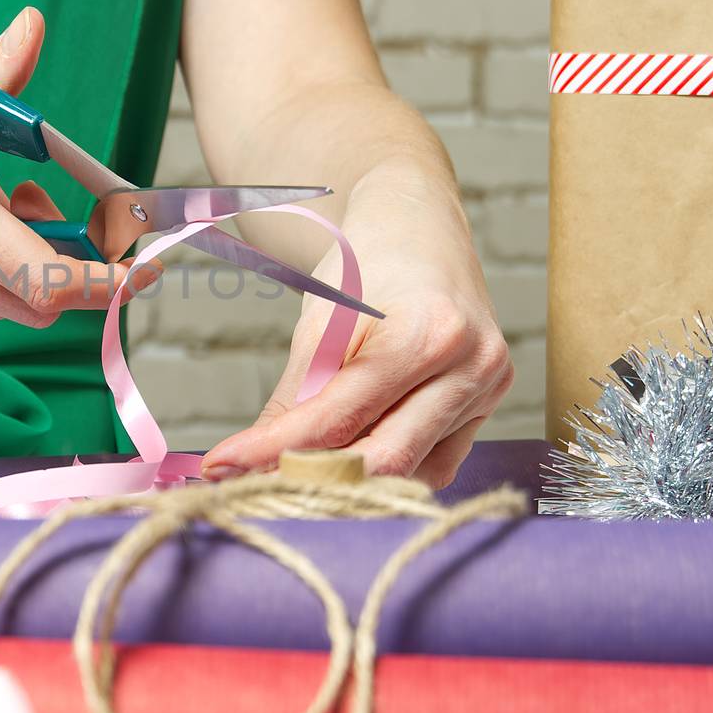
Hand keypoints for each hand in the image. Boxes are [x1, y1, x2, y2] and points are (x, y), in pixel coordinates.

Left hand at [200, 170, 513, 487]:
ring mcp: (488, 388)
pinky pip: (435, 464)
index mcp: (427, 334)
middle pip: (384, 459)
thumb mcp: (320, 322)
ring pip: (411, 471)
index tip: (223, 466)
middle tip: (254, 484)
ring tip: (294, 470)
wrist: (417, 227)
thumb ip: (296, 398)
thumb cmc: (367, 264)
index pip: (340, 417)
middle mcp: (472, 367)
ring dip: (350, 481)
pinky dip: (389, 469)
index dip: (276, 449)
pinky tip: (353, 456)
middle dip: (313, 479)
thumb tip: (254, 464)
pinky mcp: (489, 403)